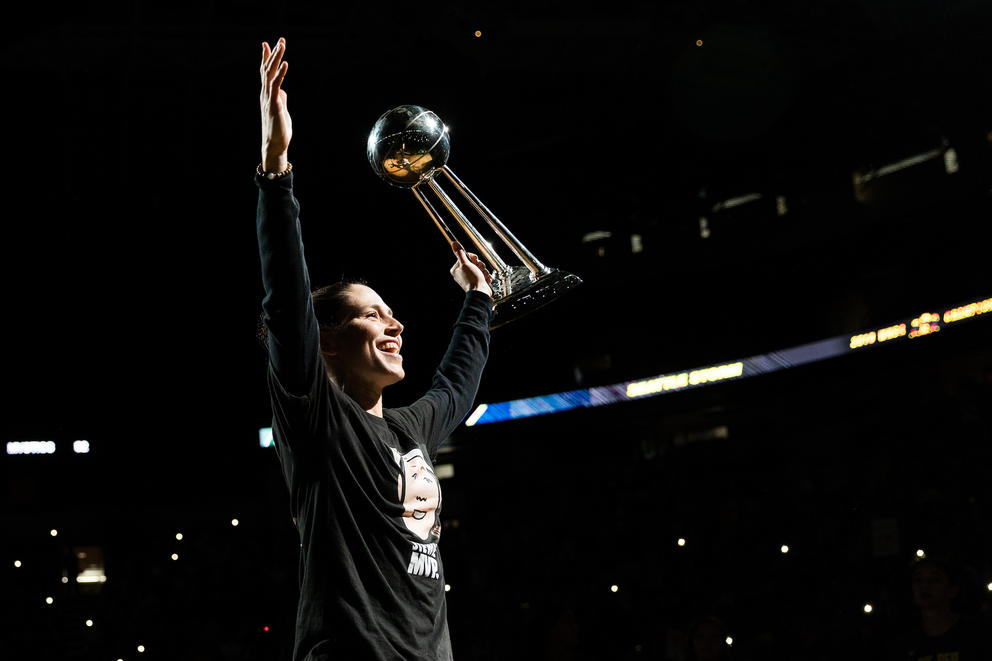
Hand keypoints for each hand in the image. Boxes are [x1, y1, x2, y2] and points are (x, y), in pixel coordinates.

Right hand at [259, 37, 291, 171]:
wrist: (275, 144)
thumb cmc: (279, 129)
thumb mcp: (281, 110)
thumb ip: (281, 99)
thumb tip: (282, 91)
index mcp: (267, 94)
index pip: (265, 72)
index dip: (266, 57)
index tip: (266, 43)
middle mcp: (265, 93)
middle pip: (267, 69)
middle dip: (273, 53)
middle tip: (280, 39)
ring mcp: (268, 98)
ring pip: (270, 74)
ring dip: (276, 58)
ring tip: (282, 45)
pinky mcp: (274, 104)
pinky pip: (277, 86)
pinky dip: (280, 74)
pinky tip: (285, 64)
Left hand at [449, 241, 492, 296]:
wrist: (480, 292)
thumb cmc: (472, 279)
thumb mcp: (465, 263)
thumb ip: (460, 253)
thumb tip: (454, 244)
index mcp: (457, 269)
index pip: (465, 257)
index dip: (472, 257)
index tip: (475, 260)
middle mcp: (462, 273)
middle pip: (473, 262)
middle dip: (479, 264)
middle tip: (479, 268)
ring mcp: (470, 277)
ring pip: (479, 267)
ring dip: (483, 270)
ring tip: (482, 274)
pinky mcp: (477, 280)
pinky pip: (482, 273)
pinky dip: (485, 275)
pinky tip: (484, 278)